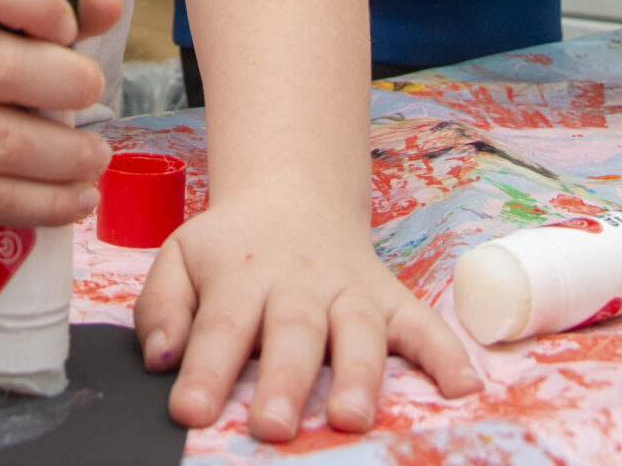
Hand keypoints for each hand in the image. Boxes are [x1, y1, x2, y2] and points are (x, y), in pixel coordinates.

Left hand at [135, 193, 478, 438]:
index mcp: (240, 274)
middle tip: (272, 426)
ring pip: (358, 332)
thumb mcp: (181, 256)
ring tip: (351, 418)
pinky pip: (423, 324)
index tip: (191, 412)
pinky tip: (462, 387)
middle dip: (285, 381)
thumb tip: (159, 358)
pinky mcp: (390, 298)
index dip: (204, 370)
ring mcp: (349, 290)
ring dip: (358, 375)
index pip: (220, 326)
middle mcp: (298, 283)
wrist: (293, 196)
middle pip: (293, 333)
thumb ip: (161, 305)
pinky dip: (446, 354)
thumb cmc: (232, 246)